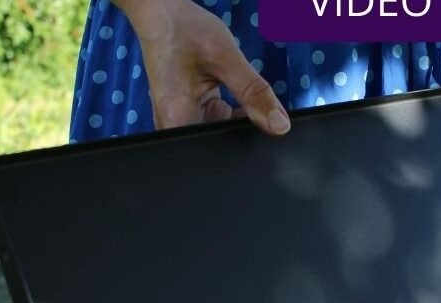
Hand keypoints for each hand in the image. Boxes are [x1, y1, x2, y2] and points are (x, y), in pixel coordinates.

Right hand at [114, 0, 290, 134]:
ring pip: (216, 133)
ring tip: (222, 84)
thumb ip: (254, 93)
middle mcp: (173, 128)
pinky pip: (211, 121)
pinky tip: (220, 87)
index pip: (217, 151)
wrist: (160, 14)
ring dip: (231, 115)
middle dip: (239, 127)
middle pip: (216, 146)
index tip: (261, 124)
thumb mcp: (226, 59)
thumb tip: (279, 125)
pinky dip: (224, 108)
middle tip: (241, 95)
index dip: (244, 145)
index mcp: (177, 121)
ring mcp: (177, 122)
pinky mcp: (183, 114)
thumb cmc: (183, 32)